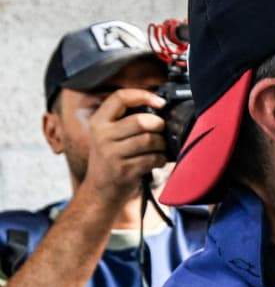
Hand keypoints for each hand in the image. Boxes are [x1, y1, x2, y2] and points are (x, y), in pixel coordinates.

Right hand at [80, 88, 168, 209]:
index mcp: (99, 122)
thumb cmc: (113, 159)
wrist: (101, 191)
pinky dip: (161, 159)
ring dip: (162, 144)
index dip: (143, 95)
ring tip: (160, 147)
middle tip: (162, 130)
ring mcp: (112, 154)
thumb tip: (159, 107)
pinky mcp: (124, 170)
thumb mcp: (109, 136)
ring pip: (149, 140)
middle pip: (141, 121)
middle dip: (159, 125)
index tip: (160, 102)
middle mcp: (102, 136)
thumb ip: (126, 121)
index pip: (120, 97)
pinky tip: (158, 160)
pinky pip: (153, 158)